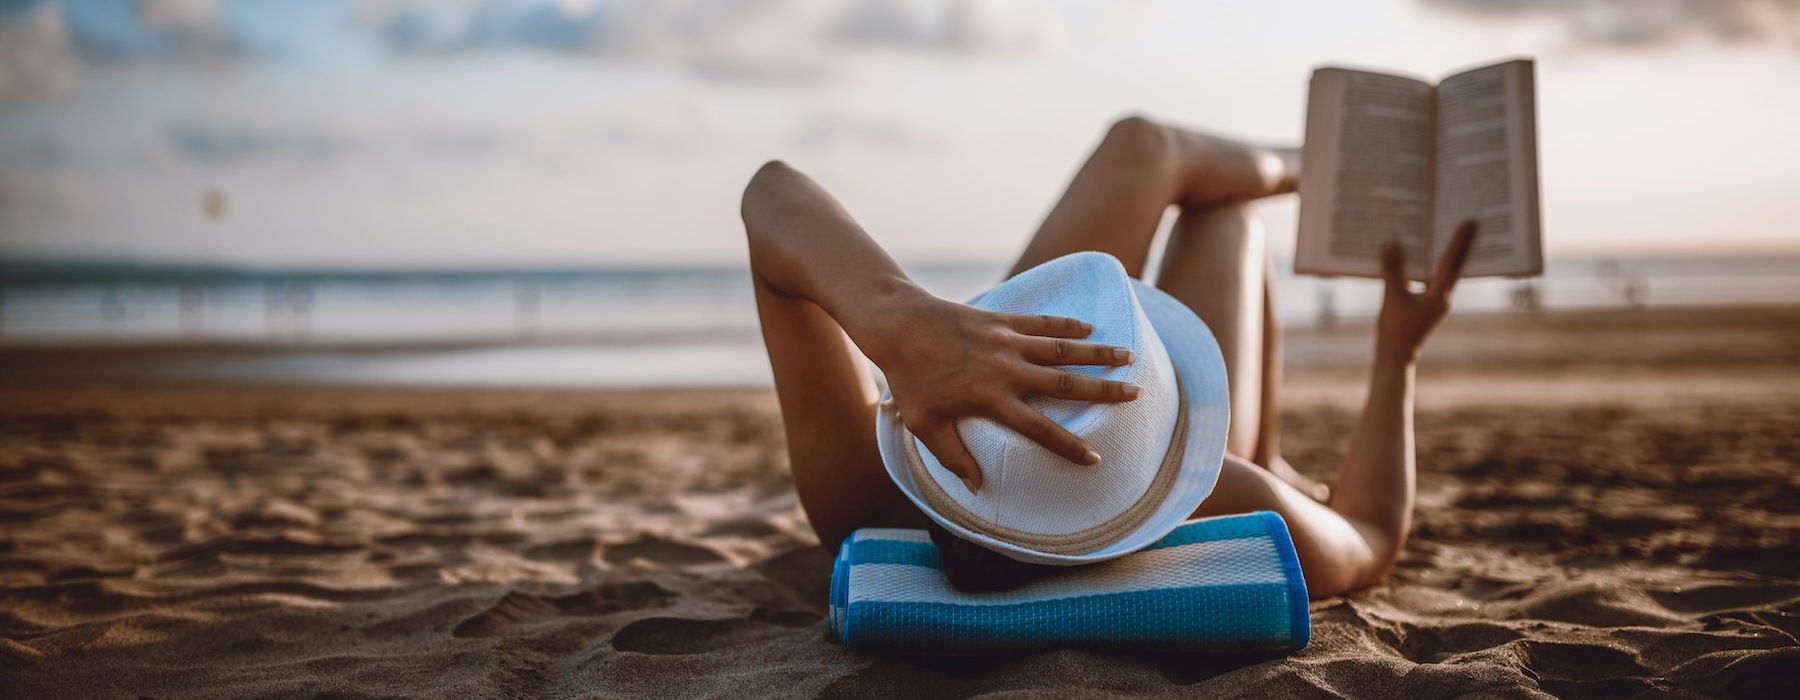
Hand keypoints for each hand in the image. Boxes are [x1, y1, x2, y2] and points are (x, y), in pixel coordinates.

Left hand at [859, 292, 1138, 492]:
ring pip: (1062, 349)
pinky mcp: (1001, 319)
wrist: (897, 326)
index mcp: (990, 400)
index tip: (1095, 458)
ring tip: (1128, 356)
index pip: (1038, 429)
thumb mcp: (924, 425)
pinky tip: (1089, 327)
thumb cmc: (909, 379)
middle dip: (1103, 390)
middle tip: (1135, 394)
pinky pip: (1042, 322)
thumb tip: (977, 487)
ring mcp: (1006, 341)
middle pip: (1065, 384)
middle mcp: (1006, 370)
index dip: (1068, 446)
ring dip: (1097, 352)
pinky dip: (1067, 324)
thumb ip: (953, 457)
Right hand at [1376, 221, 1475, 363]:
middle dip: (1462, 244)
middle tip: (1471, 222)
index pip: (1451, 263)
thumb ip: (1392, 269)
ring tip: (1453, 234)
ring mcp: (1436, 302)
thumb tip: (1390, 243)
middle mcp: (1443, 297)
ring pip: (1446, 273)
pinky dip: (1432, 266)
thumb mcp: (1392, 297)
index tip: (1470, 223)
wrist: (1395, 357)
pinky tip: (1424, 257)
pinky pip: (1433, 279)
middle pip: (1455, 266)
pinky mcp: (1427, 305)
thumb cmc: (1395, 330)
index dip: (1459, 241)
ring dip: (1449, 254)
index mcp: (1439, 296)